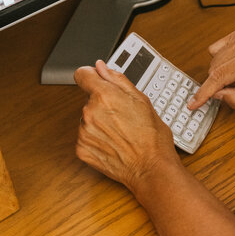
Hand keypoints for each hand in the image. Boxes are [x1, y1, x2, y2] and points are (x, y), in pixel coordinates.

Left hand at [75, 60, 179, 190]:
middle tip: (123, 116)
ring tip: (121, 132)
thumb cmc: (152, 138)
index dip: (91, 76)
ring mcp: (83, 132)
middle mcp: (89, 112)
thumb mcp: (142, 101)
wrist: (151, 168)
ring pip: (87, 119)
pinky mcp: (82, 149)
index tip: (97, 81)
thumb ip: (118, 80)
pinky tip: (114, 143)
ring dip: (99, 122)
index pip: (82, 74)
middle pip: (89, 99)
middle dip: (103, 104)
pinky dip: (97, 139)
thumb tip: (101, 67)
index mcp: (104, 95)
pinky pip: (85, 137)